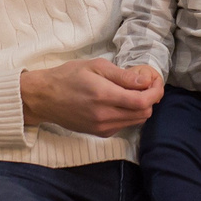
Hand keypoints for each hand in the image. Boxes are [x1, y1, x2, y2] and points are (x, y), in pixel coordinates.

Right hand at [21, 59, 160, 136]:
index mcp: (104, 96)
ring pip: (136, 121)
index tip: (155, 81)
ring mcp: (102, 127)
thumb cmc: (68, 77)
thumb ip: (122, 76)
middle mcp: (105, 116)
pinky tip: (120, 102)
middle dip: (151, 99)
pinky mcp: (100, 133)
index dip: (155, 92)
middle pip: (143, 113)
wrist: (44, 98)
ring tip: (133, 92)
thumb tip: (145, 82)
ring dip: (141, 107)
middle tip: (147, 85)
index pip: (142, 102)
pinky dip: (129, 114)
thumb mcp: (95, 67)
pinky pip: (124, 125)